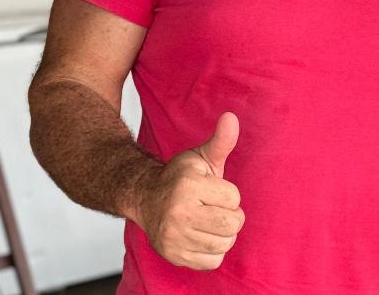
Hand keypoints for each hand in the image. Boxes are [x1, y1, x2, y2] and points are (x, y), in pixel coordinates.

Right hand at [134, 112, 244, 269]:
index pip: (234, 197)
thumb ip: (221, 141)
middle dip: (231, 215)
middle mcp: (178, 212)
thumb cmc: (180, 177)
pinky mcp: (173, 255)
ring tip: (209, 221)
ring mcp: (173, 237)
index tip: (213, 189)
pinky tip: (201, 236)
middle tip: (215, 208)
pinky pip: (212, 261)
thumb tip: (231, 117)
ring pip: (224, 244)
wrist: (145, 198)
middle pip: (232, 224)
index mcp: (188, 185)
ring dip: (223, 234)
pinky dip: (213, 251)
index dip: (228, 193)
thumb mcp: (201, 157)